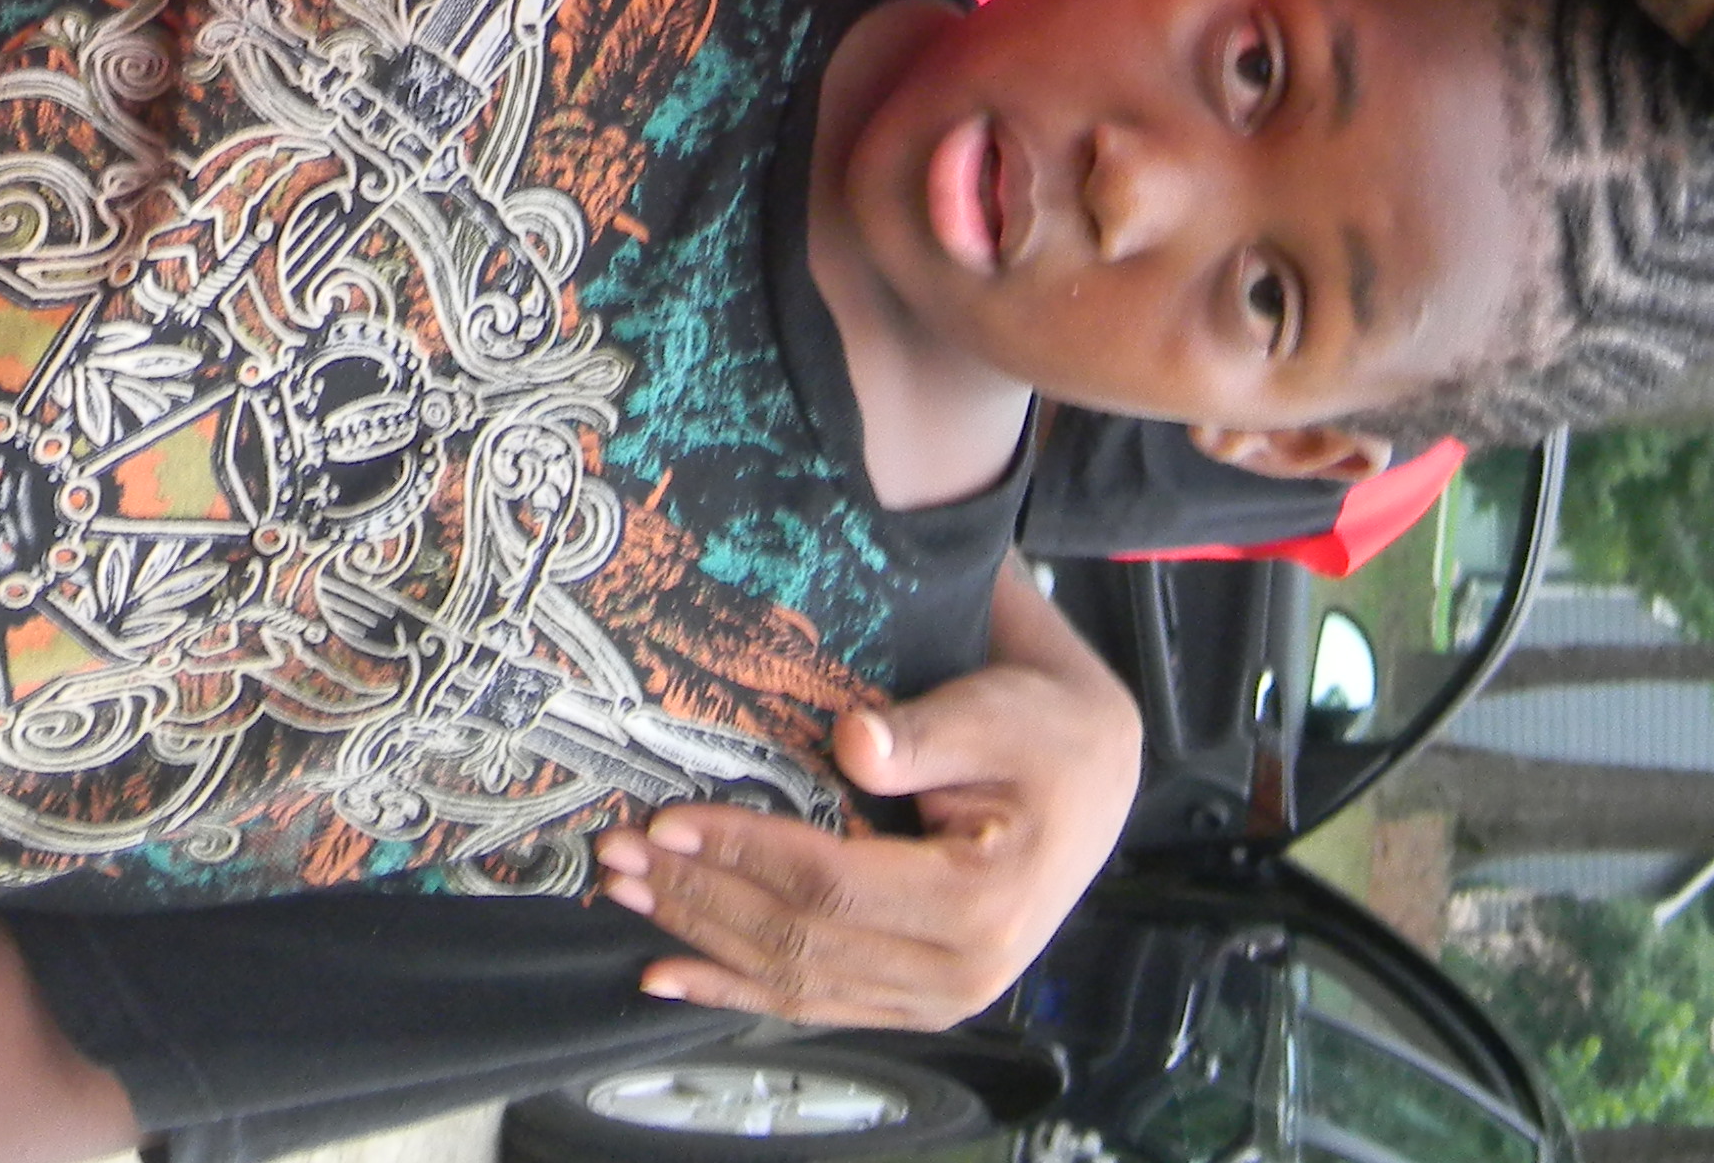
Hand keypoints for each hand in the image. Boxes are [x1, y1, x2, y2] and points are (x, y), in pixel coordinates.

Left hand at [600, 563, 1139, 1028]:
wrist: (1097, 778)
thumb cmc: (1047, 734)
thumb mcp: (998, 711)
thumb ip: (924, 732)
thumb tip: (853, 742)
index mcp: (980, 901)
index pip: (831, 883)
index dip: (744, 851)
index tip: (668, 818)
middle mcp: (961, 970)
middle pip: (799, 939)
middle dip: (699, 894)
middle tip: (616, 856)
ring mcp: (938, 996)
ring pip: (795, 979)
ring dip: (702, 939)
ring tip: (626, 898)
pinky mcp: (916, 998)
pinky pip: (814, 1002)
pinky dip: (737, 990)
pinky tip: (677, 976)